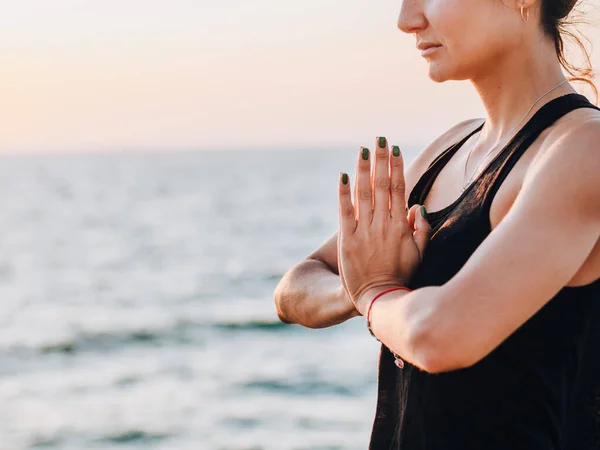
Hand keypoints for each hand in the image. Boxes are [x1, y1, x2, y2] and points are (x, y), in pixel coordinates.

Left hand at [337, 137, 431, 311]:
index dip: (396, 167)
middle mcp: (382, 224)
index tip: (395, 149)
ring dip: (363, 170)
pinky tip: (342, 176)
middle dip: (380, 160)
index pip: (399, 189)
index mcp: (400, 226)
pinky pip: (344, 211)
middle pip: (381, 185)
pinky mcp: (347, 239)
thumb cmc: (400, 277)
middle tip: (379, 139)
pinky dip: (343, 192)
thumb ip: (421, 230)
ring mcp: (364, 230)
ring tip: (363, 149)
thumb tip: (417, 206)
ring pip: (363, 193)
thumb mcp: (419, 255)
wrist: (377, 297)